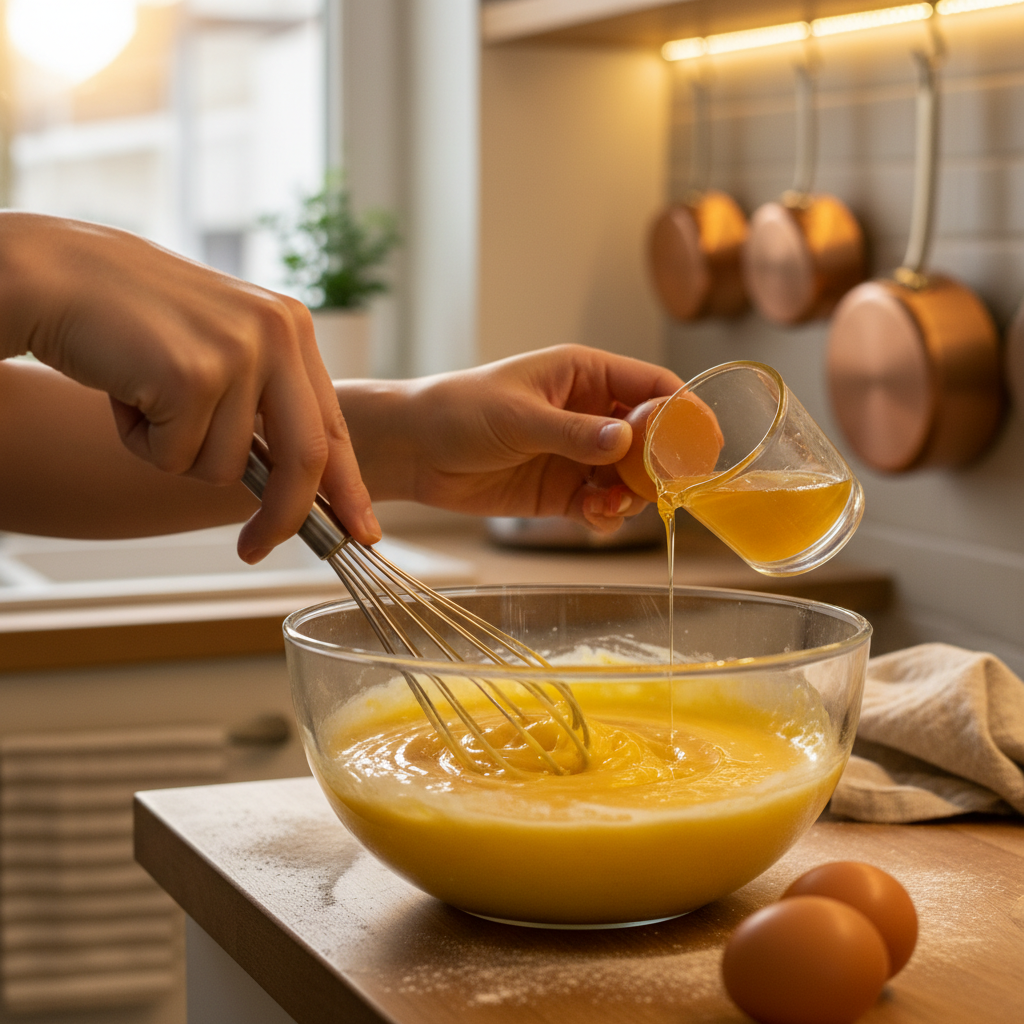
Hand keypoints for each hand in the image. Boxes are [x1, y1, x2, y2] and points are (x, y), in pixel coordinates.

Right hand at [0, 212, 379, 559]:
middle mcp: (277, 334)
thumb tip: (293, 486)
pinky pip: (176, 457)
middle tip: (254, 550)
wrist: (55, 272)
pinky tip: (124, 390)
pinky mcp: (192, 375)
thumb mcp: (220, 347)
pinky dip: (142, 442)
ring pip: (224, 467)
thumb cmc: (133, 320)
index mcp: (291, 328)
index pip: (333, 424)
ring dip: (175, 452)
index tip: (362, 530)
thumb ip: (260, 402)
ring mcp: (238, 352)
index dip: (348, 485)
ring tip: (146, 396)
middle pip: (305, 458)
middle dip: (284, 517)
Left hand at [341, 345, 684, 533]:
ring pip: (630, 477)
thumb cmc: (459, 410)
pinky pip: (601, 505)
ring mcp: (577, 454)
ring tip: (609, 505)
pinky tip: (593, 518)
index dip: (684, 410)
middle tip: (661, 488)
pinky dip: (606, 515)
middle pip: (651, 438)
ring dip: (632, 495)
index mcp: (584, 375)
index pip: (652, 386)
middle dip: (660, 465)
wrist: (414, 450)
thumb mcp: (518, 416)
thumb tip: (626, 440)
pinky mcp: (561, 491)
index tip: (706, 440)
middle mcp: (589, 414)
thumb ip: (572, 432)